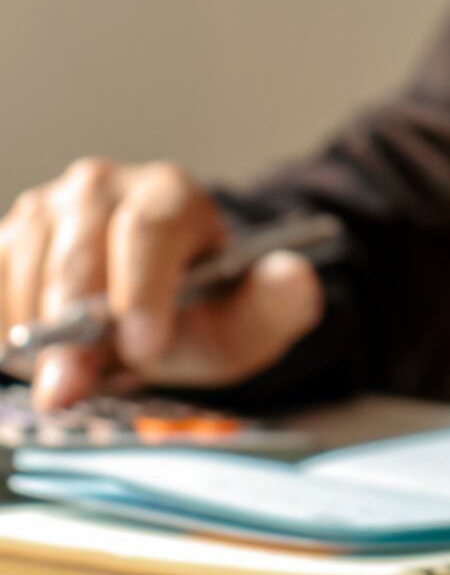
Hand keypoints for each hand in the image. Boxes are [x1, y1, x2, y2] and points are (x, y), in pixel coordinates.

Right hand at [0, 158, 323, 408]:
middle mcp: (104, 188)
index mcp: (172, 196)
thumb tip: (295, 277)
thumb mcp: (252, 319)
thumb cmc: (208, 313)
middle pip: (78, 250)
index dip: (141, 291)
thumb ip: (279, 302)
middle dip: (73, 326)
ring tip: (62, 377)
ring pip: (25, 261)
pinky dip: (6, 320)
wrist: (164, 312)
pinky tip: (28, 357)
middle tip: (73, 386)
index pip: (149, 232)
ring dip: (35, 328)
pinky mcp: (10, 235)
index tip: (143, 348)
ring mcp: (49, 207)